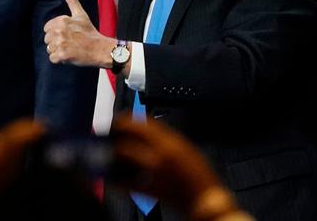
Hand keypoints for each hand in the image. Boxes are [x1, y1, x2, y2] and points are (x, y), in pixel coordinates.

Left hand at [43, 0, 114, 67]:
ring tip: (70, 49)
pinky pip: (52, 58)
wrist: (100, 49)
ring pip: (49, 49)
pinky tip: (69, 56)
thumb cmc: (90, 32)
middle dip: (56, 42)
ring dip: (58, 51)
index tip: (68, 35)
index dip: (56, 33)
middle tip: (70, 43)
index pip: (47, 29)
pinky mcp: (62, 55)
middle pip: (47, 39)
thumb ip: (72, 0)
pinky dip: (59, 60)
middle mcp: (59, 30)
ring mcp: (60, 43)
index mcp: (61, 20)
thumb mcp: (80, 14)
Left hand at [110, 115, 250, 220]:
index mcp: (172, 142)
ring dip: (115, 150)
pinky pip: (125, 182)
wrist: (205, 199)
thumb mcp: (185, 147)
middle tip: (113, 133)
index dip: (128, 118)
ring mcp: (153, 172)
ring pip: (124, 154)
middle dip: (118, 132)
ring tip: (112, 150)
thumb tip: (145, 129)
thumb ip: (166, 136)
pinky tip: (111, 175)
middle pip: (130, 135)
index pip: (143, 122)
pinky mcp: (149, 189)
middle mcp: (161, 154)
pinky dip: (115, 177)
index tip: (121, 119)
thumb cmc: (199, 174)